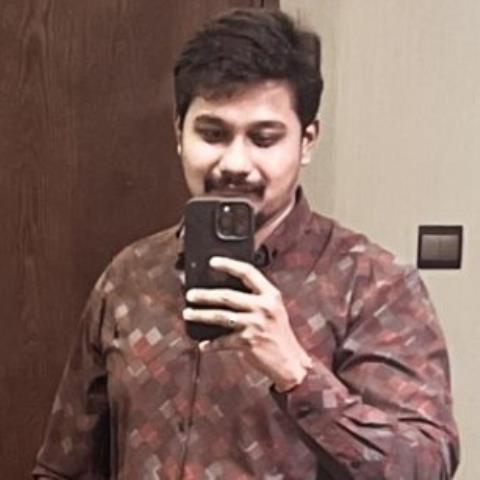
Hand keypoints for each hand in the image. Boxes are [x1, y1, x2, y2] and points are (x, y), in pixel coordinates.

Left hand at [183, 256, 311, 390]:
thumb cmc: (279, 335)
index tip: (213, 262)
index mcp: (271, 295)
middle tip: (190, 295)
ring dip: (200, 315)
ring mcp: (255, 324)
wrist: (290, 362)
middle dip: (205, 295)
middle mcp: (264, 307)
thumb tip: (225, 292)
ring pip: (220, 316)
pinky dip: (211, 344)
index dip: (229, 264)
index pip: (248, 272)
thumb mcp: (274, 310)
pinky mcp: (248, 342)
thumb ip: (256, 298)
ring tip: (188, 313)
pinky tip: (203, 345)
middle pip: (227, 295)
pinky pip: (222, 341)